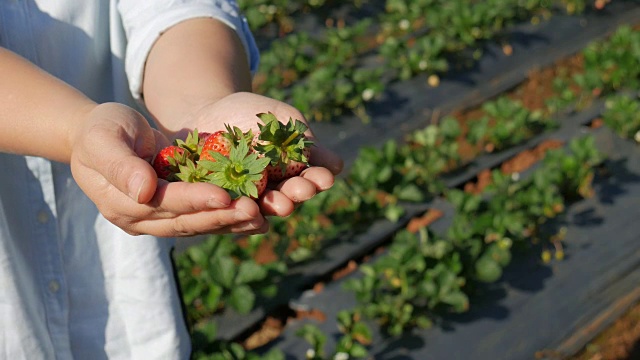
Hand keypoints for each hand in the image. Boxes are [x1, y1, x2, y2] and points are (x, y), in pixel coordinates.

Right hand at [69, 102, 269, 236]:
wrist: (102, 135)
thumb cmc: (101, 130)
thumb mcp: (103, 139)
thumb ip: (120, 165)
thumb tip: (144, 193)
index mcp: (121, 204)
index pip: (165, 204)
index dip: (195, 201)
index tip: (225, 196)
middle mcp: (142, 220)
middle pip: (187, 221)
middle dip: (222, 216)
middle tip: (254, 211)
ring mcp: (160, 219)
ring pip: (200, 225)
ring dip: (232, 223)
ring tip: (263, 217)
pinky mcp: (177, 212)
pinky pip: (206, 218)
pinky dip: (231, 218)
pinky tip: (258, 217)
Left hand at [174, 92, 343, 216]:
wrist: (206, 112)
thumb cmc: (250, 113)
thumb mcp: (280, 118)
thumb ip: (303, 139)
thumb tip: (336, 166)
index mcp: (293, 173)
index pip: (310, 179)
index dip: (318, 179)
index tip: (325, 178)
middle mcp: (273, 191)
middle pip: (288, 196)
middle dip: (297, 194)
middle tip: (304, 190)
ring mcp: (247, 198)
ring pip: (262, 207)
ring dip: (273, 206)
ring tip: (280, 203)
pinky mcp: (220, 202)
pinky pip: (229, 208)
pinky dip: (238, 209)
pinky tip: (247, 208)